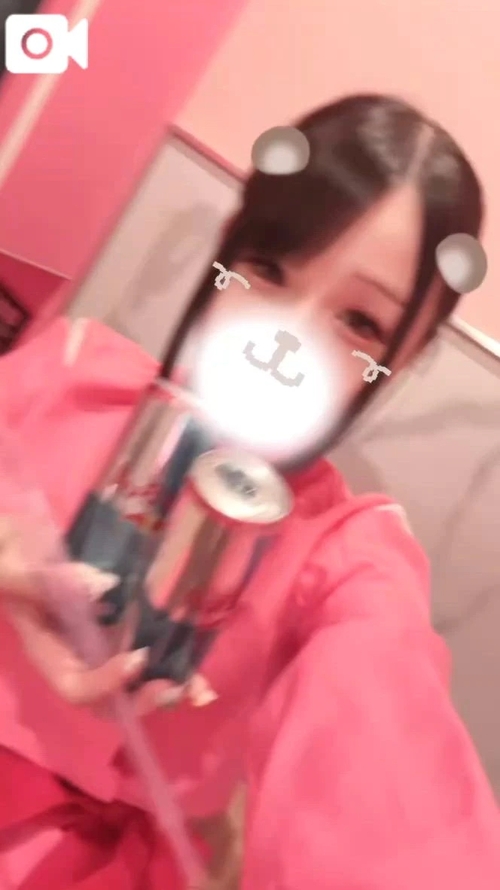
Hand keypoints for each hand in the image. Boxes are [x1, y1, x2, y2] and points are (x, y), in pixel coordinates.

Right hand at [0, 516, 216, 713]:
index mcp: (47, 650)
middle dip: (142, 700)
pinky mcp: (116, 622)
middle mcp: (75, 654)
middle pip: (107, 700)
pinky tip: (196, 662)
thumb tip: (97, 587)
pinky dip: (170, 656)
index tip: (137, 659)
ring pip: (132, 679)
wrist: (14, 543)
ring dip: (166, 686)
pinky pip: (144, 644)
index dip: (106, 683)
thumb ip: (36, 579)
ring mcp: (97, 641)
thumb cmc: (5, 555)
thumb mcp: (8, 565)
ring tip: (201, 689)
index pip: (75, 686)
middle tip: (176, 688)